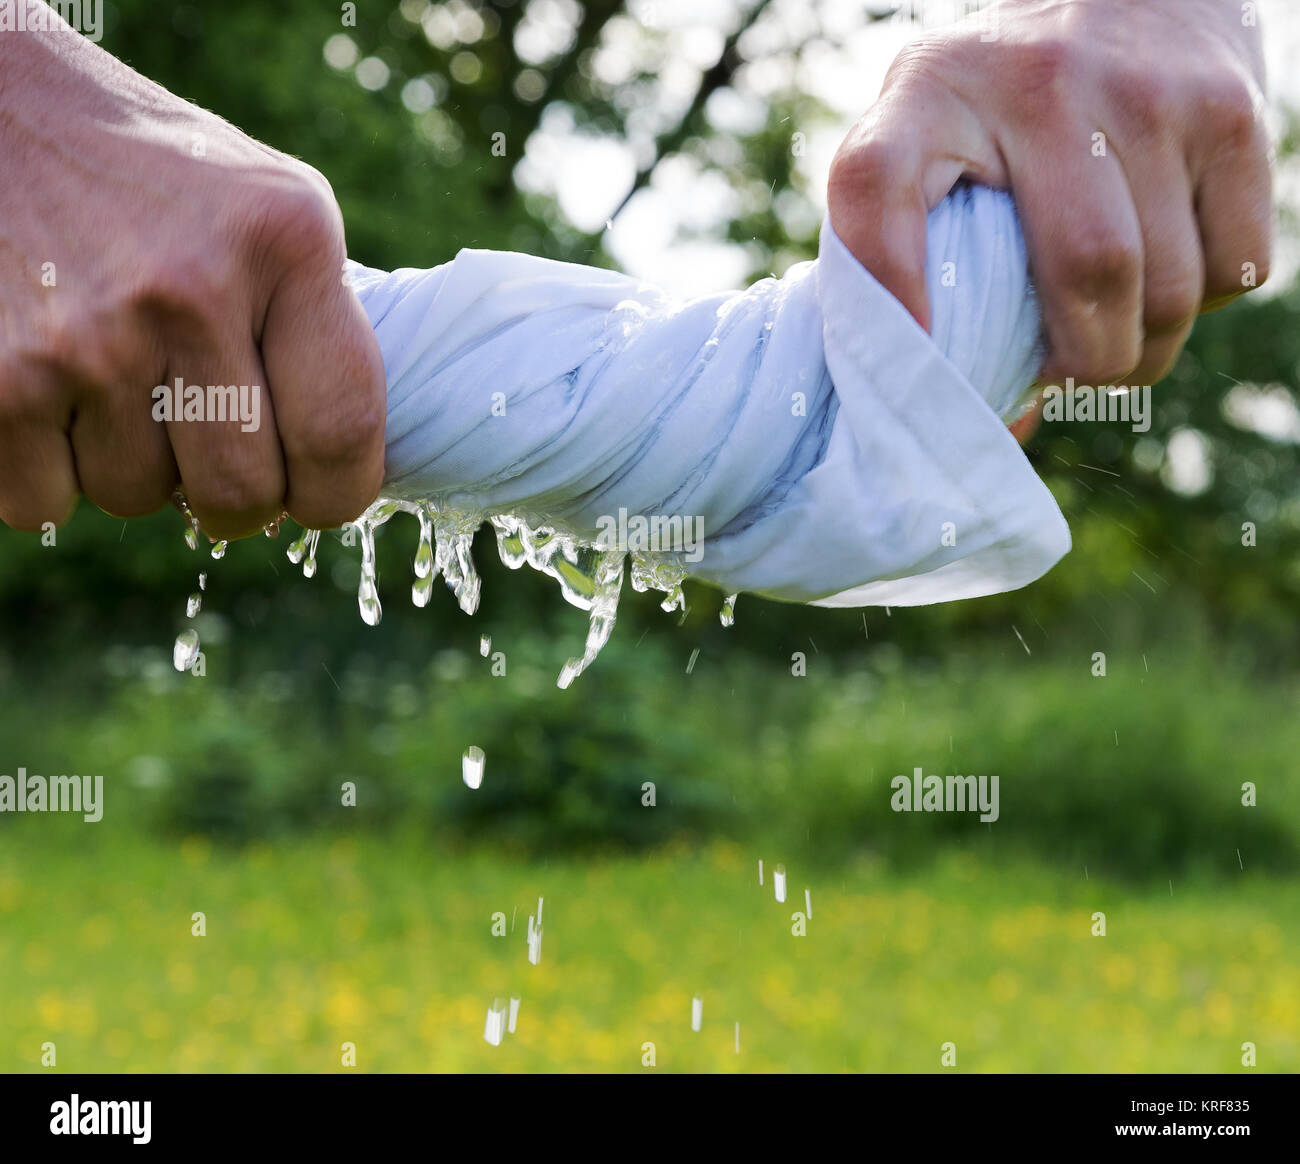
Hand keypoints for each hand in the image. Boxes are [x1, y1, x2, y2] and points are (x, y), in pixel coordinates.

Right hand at [0, 6, 385, 537]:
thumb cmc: (155, 176)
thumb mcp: (272, 211)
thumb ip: (318, 327)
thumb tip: (342, 468)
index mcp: (285, 242)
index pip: (340, 430)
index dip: (336, 493)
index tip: (320, 497)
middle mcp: (189, 289)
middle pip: (240, 493)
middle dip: (233, 499)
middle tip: (211, 454)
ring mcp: (84, 337)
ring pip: (135, 498)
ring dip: (131, 466)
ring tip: (113, 377)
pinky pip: (41, 502)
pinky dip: (46, 471)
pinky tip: (49, 388)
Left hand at [827, 0, 1272, 389]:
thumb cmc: (1001, 110)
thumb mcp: (930, 144)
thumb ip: (917, 261)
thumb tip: (1000, 424)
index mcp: (927, 92)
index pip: (876, 189)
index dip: (887, 292)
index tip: (916, 370)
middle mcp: (1040, 80)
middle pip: (1086, 275)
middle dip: (1080, 367)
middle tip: (1059, 375)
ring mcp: (1148, 92)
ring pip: (1169, 292)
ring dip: (1139, 351)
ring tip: (1105, 338)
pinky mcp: (1231, 113)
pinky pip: (1234, 269)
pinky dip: (1202, 304)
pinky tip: (1163, 275)